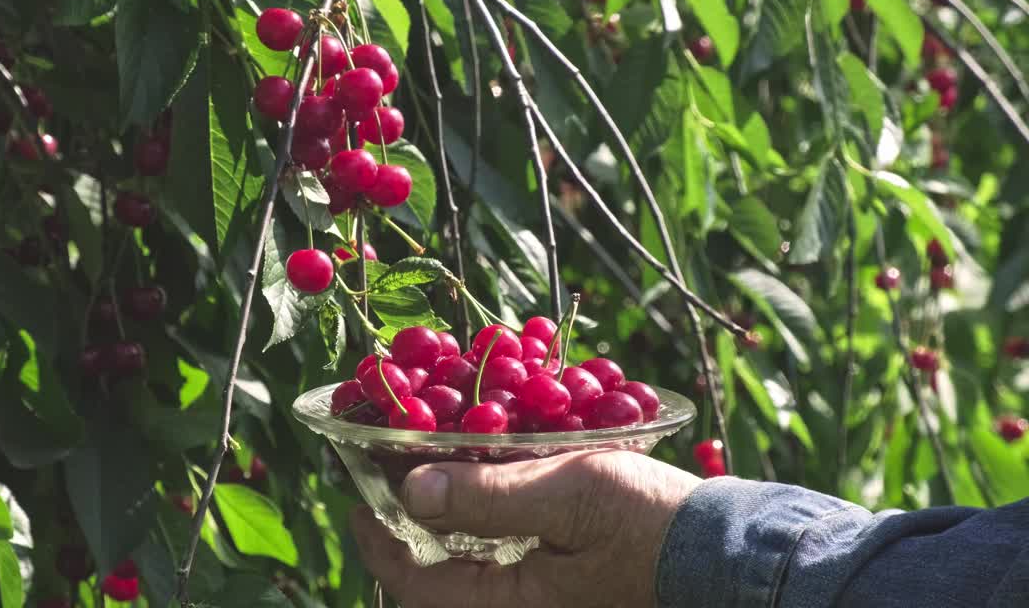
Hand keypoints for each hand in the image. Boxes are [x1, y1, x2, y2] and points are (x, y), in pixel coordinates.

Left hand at [351, 450, 700, 607]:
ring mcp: (543, 605)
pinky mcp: (564, 593)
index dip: (377, 540)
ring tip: (427, 488)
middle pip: (436, 585)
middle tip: (386, 488)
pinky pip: (504, 573)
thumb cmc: (653, 525)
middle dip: (405, 537)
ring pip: (468, 578)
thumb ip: (489, 496)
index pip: (416, 584)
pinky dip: (483, 538)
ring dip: (441, 536)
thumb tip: (412, 490)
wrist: (729, 556)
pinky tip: (485, 502)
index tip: (356, 499)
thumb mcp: (571, 496)